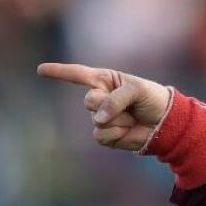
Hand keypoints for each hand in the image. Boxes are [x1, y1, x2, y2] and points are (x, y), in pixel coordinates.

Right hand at [36, 62, 170, 151]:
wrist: (166, 122)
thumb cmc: (153, 99)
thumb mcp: (136, 89)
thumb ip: (115, 99)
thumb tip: (98, 120)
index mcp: (105, 80)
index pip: (77, 74)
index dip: (59, 72)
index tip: (40, 70)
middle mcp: (100, 98)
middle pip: (89, 101)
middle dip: (108, 104)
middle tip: (127, 106)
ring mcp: (101, 117)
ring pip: (96, 120)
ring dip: (118, 121)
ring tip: (132, 118)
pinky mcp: (107, 135)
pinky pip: (101, 135)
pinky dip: (117, 133)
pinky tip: (128, 130)